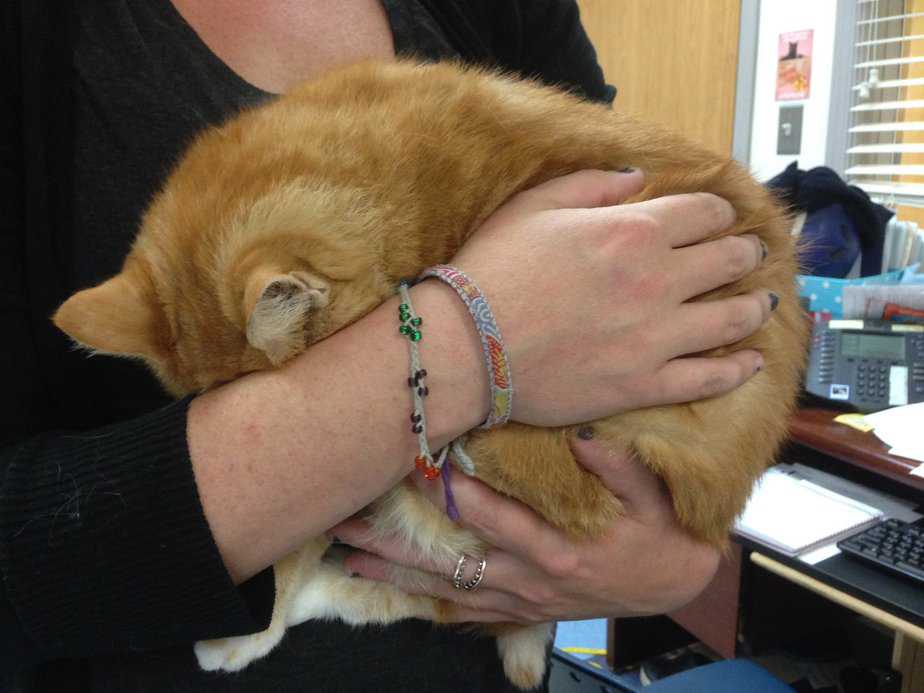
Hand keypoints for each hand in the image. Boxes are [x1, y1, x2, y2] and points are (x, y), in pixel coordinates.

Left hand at [329, 434, 719, 622]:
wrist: (673, 585)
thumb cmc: (659, 535)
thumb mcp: (654, 499)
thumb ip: (620, 469)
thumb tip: (584, 438)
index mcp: (559, 552)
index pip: (495, 521)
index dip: (455, 497)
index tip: (416, 470)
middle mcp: (531, 581)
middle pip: (451, 564)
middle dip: (396, 545)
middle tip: (346, 528)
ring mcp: (523, 601)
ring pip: (448, 591)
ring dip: (398, 576)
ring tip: (350, 561)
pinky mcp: (523, 613)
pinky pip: (468, 612)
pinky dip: (430, 602)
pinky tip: (395, 593)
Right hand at [450, 169, 773, 426]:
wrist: (467, 346)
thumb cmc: (493, 271)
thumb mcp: (535, 206)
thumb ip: (593, 184)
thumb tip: (637, 178)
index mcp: (632, 231)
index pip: (703, 213)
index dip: (720, 212)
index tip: (722, 217)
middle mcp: (657, 281)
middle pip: (728, 261)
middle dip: (747, 252)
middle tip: (752, 253)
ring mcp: (656, 337)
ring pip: (731, 318)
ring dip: (754, 306)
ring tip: (763, 304)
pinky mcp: (644, 384)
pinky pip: (708, 378)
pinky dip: (737, 370)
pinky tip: (751, 363)